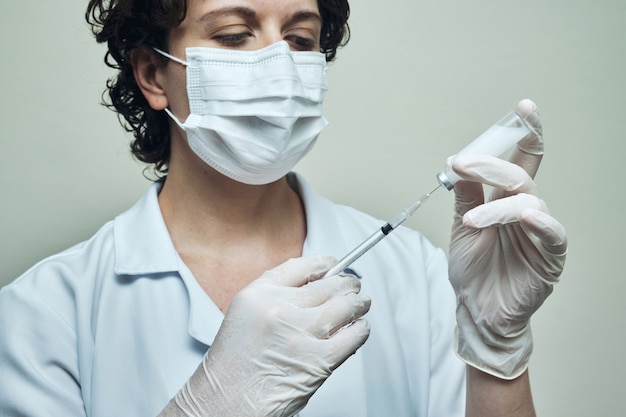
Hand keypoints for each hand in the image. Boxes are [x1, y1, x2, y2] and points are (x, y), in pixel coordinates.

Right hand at [160, 255, 370, 416]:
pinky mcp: (319, 359)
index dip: (324, 263)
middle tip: (353, 287)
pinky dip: (360, 330)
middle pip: (329, 284)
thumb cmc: (233, 368)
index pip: (301, 266)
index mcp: (258, 294)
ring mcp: (300, 333)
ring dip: (358, 303)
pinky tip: (358, 329)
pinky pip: (353, 335)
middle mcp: (279, 309)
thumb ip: (275, 298)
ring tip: (361, 304)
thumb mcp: (244, 316)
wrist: (225, 404)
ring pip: (345, 306)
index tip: (333, 264)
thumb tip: (316, 286)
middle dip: (347, 284)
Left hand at [447, 99, 566, 378]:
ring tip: (471, 221)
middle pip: (520, 174)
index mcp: (508, 201)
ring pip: (529, 200)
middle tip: (461, 163)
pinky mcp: (550, 255)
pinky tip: (512, 218)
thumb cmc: (473, 271)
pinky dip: (531, 220)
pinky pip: (550, 230)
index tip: (524, 107)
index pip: (522, 160)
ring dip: (496, 204)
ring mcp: (540, 232)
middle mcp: (527, 210)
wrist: (476, 311)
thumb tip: (460, 160)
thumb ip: (466, 194)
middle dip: (491, 164)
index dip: (525, 133)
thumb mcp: (462, 226)